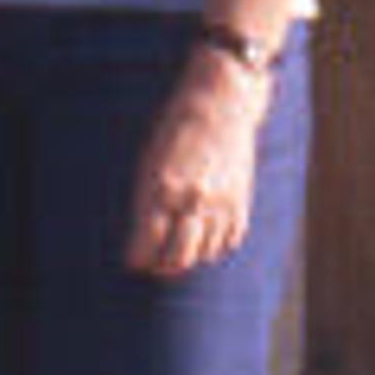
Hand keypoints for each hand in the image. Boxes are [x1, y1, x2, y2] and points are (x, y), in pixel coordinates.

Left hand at [124, 48, 265, 276]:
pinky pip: (229, 240)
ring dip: (189, 257)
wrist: (219, 106)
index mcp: (160, 189)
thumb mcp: (148, 164)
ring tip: (178, 251)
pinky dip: (215, 246)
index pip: (147, 243)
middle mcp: (191, 199)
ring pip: (205, 253)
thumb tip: (142, 240)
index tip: (134, 262)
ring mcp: (220, 201)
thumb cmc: (173, 133)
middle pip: (178, 258)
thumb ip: (146, 202)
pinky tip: (204, 239)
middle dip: (162, 267)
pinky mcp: (241, 200)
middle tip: (155, 265)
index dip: (138, 259)